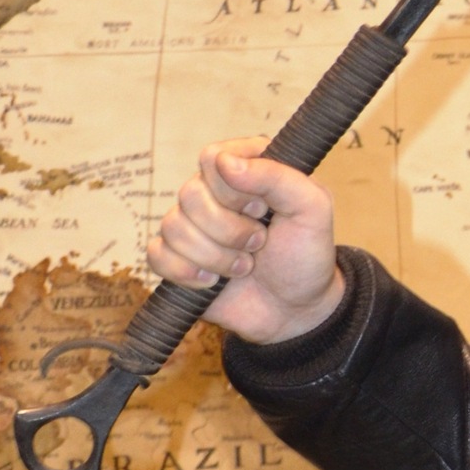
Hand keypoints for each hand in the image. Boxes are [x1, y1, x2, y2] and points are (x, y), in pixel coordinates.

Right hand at [148, 136, 343, 344]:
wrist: (295, 311)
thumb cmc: (306, 257)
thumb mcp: (312, 209)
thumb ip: (277, 176)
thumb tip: (224, 161)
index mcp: (246, 170)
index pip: (213, 157)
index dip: (234, 189)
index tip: (263, 210)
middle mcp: (214, 192)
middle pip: (190, 194)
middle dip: (229, 229)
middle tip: (259, 243)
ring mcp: (193, 225)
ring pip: (173, 226)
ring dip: (216, 256)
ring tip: (245, 266)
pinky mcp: (177, 257)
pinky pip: (157, 254)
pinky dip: (187, 272)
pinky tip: (213, 281)